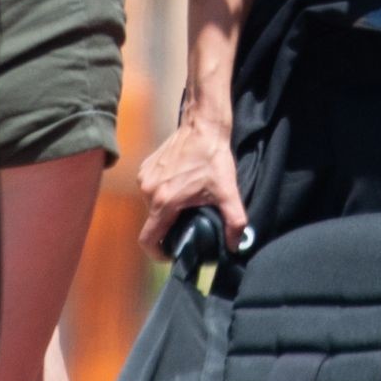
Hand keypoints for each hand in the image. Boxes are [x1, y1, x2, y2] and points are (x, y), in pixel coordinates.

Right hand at [138, 116, 246, 257]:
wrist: (202, 126)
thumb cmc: (213, 158)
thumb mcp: (228, 191)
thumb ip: (234, 222)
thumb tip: (235, 246)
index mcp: (164, 202)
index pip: (148, 240)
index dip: (158, 254)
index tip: (172, 253)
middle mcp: (149, 191)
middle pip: (153, 223)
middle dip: (168, 229)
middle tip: (188, 225)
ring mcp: (144, 178)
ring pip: (151, 207)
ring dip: (166, 211)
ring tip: (186, 204)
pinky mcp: (145, 168)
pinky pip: (150, 191)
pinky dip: (162, 195)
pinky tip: (180, 187)